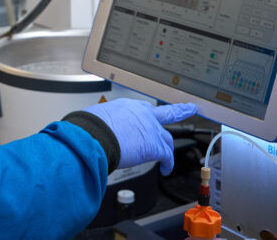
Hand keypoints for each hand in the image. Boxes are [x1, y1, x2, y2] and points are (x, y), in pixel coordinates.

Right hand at [82, 99, 196, 174]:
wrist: (94, 136)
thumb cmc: (89, 128)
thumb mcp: (96, 118)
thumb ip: (102, 123)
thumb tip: (91, 130)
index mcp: (127, 106)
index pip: (143, 110)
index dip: (147, 115)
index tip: (149, 116)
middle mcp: (142, 114)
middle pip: (166, 114)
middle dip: (178, 111)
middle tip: (187, 108)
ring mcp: (151, 129)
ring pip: (167, 138)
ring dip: (169, 147)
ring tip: (169, 154)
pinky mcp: (155, 146)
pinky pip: (167, 156)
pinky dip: (167, 163)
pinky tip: (165, 169)